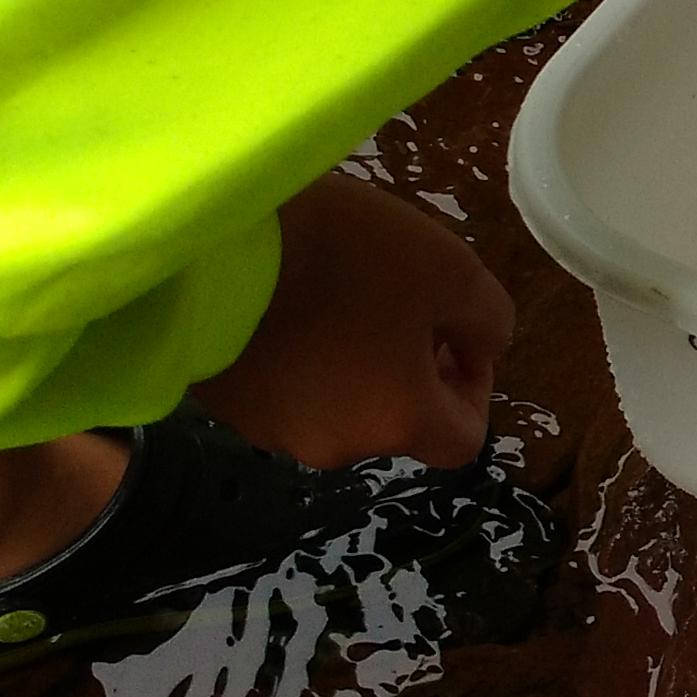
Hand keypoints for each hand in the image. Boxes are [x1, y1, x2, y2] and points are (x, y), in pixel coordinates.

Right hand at [194, 175, 514, 468]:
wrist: (208, 250)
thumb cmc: (343, 257)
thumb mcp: (449, 268)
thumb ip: (488, 319)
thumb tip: (482, 348)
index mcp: (398, 422)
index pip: (461, 441)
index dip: (473, 390)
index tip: (456, 335)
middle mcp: (335, 446)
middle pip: (393, 420)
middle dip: (407, 369)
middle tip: (394, 302)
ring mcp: (270, 430)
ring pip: (335, 405)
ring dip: (349, 364)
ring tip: (332, 296)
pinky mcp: (222, 405)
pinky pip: (281, 389)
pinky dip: (296, 360)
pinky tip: (284, 304)